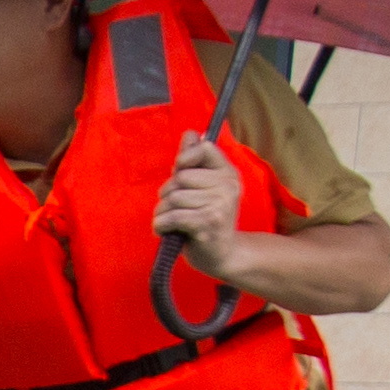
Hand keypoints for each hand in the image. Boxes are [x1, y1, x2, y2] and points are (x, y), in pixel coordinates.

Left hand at [159, 137, 242, 261]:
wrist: (223, 255)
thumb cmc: (207, 219)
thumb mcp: (205, 188)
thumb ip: (195, 161)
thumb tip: (190, 133)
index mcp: (228, 174)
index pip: (204, 148)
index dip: (185, 160)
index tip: (181, 174)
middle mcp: (228, 187)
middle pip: (181, 177)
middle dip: (168, 193)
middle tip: (174, 207)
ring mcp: (219, 205)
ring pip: (173, 198)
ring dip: (162, 212)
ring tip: (170, 221)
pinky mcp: (207, 224)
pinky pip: (172, 216)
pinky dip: (161, 224)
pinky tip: (165, 230)